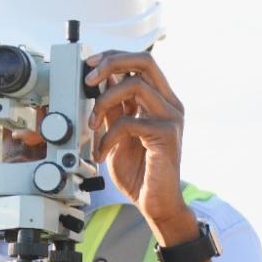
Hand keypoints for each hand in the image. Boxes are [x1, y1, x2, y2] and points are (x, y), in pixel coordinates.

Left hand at [85, 50, 196, 246]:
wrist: (156, 204)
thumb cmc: (139, 173)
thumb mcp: (117, 133)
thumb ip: (113, 109)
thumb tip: (99, 82)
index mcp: (161, 100)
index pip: (141, 62)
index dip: (114, 57)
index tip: (90, 66)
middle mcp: (170, 104)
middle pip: (145, 60)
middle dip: (112, 62)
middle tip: (89, 78)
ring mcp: (171, 118)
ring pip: (135, 85)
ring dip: (104, 101)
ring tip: (92, 124)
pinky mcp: (167, 135)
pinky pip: (129, 121)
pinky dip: (107, 136)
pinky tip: (102, 152)